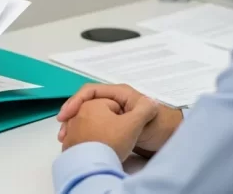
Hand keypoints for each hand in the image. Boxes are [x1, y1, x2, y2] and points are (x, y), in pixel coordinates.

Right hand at [57, 84, 181, 153]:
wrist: (169, 140)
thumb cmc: (161, 125)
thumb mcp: (150, 116)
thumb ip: (140, 110)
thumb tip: (131, 103)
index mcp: (120, 93)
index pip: (91, 91)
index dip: (76, 101)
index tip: (67, 115)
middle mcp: (113, 101)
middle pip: (85, 103)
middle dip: (71, 114)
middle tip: (63, 131)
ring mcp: (111, 113)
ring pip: (86, 114)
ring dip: (74, 124)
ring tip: (65, 138)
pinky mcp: (111, 125)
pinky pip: (92, 124)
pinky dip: (81, 131)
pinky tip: (76, 140)